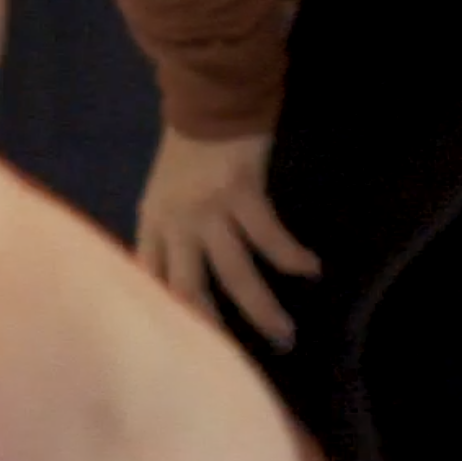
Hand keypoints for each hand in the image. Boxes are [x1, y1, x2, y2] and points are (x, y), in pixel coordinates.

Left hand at [134, 127, 320, 348]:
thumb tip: (175, 280)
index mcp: (153, 224)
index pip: (150, 283)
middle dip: (218, 333)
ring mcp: (207, 208)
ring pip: (234, 273)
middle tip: (244, 364)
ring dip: (262, 308)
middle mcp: (175, 222)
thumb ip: (168, 234)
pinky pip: (269, 237)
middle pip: (189, 291)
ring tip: (285, 333)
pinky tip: (311, 268)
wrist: (210, 96)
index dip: (167, 320)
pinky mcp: (241, 191)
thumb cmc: (189, 147)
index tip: (189, 356)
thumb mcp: (163, 195)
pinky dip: (290, 257)